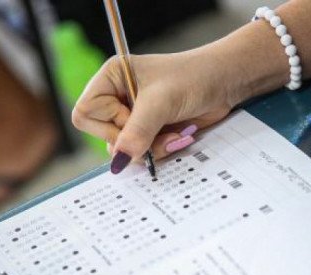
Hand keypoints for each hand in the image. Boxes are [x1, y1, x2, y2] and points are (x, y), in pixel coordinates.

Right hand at [72, 50, 232, 171]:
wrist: (225, 83)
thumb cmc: (194, 78)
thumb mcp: (162, 101)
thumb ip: (138, 131)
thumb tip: (119, 160)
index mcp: (111, 78)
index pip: (85, 113)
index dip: (108, 123)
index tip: (133, 119)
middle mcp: (118, 97)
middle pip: (103, 136)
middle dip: (133, 140)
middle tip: (157, 129)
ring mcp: (134, 116)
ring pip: (124, 149)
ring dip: (151, 148)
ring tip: (174, 133)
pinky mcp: (151, 131)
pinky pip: (143, 153)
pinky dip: (161, 150)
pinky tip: (179, 136)